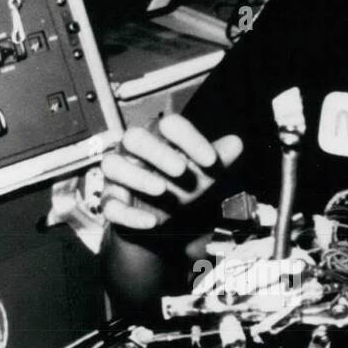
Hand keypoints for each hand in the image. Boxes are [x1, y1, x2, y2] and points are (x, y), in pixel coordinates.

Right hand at [100, 115, 242, 230]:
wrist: (159, 218)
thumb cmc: (178, 186)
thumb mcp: (201, 175)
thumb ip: (218, 160)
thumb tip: (236, 143)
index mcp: (158, 137)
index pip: (169, 124)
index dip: (189, 138)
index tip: (211, 160)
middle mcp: (133, 152)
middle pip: (134, 138)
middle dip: (157, 152)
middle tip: (181, 170)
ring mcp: (118, 176)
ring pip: (112, 166)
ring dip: (137, 178)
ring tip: (162, 190)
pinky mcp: (110, 202)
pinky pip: (111, 206)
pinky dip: (129, 215)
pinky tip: (151, 222)